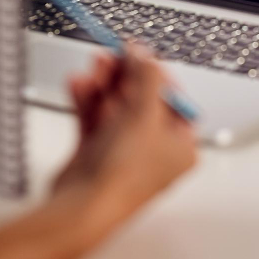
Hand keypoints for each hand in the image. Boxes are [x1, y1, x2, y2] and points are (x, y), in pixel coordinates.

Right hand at [53, 44, 196, 213]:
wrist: (85, 205)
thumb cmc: (124, 175)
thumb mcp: (144, 114)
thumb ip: (146, 77)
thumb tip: (145, 54)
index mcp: (180, 146)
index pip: (173, 100)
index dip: (155, 75)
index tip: (139, 54)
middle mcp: (154, 150)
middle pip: (141, 100)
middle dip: (124, 76)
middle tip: (112, 55)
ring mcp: (123, 152)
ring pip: (114, 107)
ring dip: (103, 84)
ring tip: (94, 65)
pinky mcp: (96, 154)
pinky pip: (94, 118)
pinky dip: (87, 100)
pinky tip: (79, 84)